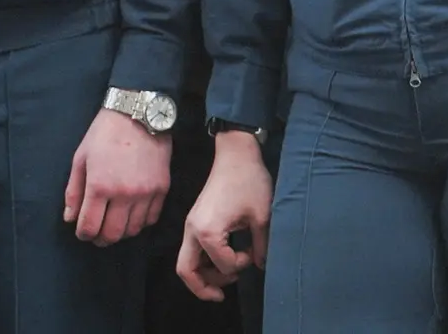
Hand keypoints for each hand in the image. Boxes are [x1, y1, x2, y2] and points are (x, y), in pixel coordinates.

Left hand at [64, 107, 171, 245]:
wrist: (139, 113)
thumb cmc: (105, 134)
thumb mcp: (80, 159)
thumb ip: (74, 192)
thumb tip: (70, 218)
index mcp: (100, 186)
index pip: (89, 227)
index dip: (83, 234)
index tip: (82, 231)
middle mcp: (124, 193)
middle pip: (112, 234)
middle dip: (101, 238)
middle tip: (97, 234)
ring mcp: (146, 192)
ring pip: (133, 229)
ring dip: (121, 232)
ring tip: (115, 224)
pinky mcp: (162, 187)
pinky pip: (152, 217)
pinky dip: (140, 222)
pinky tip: (133, 215)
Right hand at [177, 132, 274, 301]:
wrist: (236, 153)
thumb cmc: (249, 180)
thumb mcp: (261, 215)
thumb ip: (261, 244)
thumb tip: (261, 265)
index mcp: (207, 231)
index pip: (221, 263)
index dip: (240, 265)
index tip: (253, 254)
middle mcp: (192, 230)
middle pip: (186, 271)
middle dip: (203, 287)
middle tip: (222, 295)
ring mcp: (191, 225)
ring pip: (186, 262)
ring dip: (203, 274)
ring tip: (226, 278)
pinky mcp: (195, 220)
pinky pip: (192, 249)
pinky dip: (203, 260)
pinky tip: (222, 261)